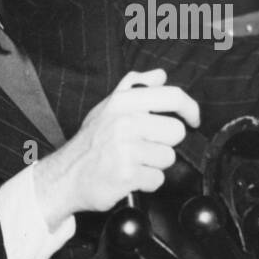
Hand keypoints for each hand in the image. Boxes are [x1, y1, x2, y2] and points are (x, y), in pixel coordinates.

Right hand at [32, 68, 199, 227]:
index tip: (193, 119)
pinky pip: (157, 179)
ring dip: (154, 165)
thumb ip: (134, 88)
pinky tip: (129, 177)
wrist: (65, 176)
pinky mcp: (127, 175)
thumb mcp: (106, 108)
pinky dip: (145, 183)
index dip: (190, 109)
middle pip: (176, 132)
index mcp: (122, 103)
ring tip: (132, 163)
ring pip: (168, 157)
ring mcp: (125, 149)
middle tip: (142, 148)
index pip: (173, 96)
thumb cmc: (90, 143)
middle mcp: (124, 122)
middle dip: (163, 143)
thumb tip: (160, 75)